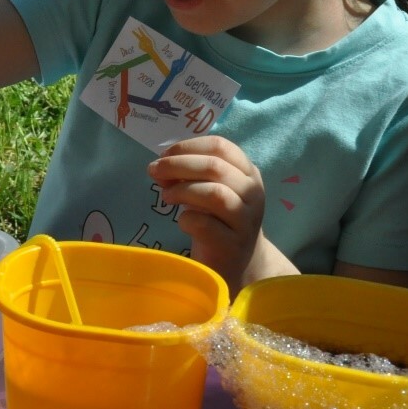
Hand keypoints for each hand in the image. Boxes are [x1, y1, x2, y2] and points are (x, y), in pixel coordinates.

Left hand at [149, 136, 266, 285]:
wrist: (237, 262)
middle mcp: (253, 194)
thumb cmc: (218, 218)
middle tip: (154, 171)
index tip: (163, 155)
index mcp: (247, 173)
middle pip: (215, 166)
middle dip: (177, 165)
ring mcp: (245, 221)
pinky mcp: (233, 245)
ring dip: (182, 190)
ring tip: (167, 197)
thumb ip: (187, 174)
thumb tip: (158, 166)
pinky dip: (186, 219)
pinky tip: (183, 222)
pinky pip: (205, 224)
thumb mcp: (206, 189)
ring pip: (215, 193)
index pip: (220, 146)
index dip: (187, 147)